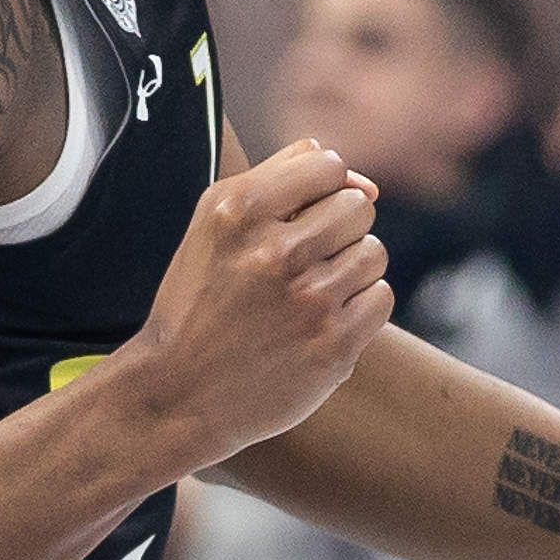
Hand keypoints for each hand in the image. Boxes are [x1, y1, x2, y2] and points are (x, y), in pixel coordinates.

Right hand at [118, 140, 390, 463]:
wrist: (177, 394)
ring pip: (374, 252)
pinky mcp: (333, 345)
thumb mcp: (216, 224)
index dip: (321, 188)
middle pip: (357, 208)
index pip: (327, 164)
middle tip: (301, 262)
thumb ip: (284, 177)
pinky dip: (359, 309)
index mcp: (239, 211)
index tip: (300, 216)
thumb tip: (367, 184)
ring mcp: (308, 301)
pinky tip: (322, 322)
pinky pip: (381, 297)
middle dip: (336, 230)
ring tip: (309, 293)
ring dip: (349, 270)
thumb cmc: (201, 300)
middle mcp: (275, 251)